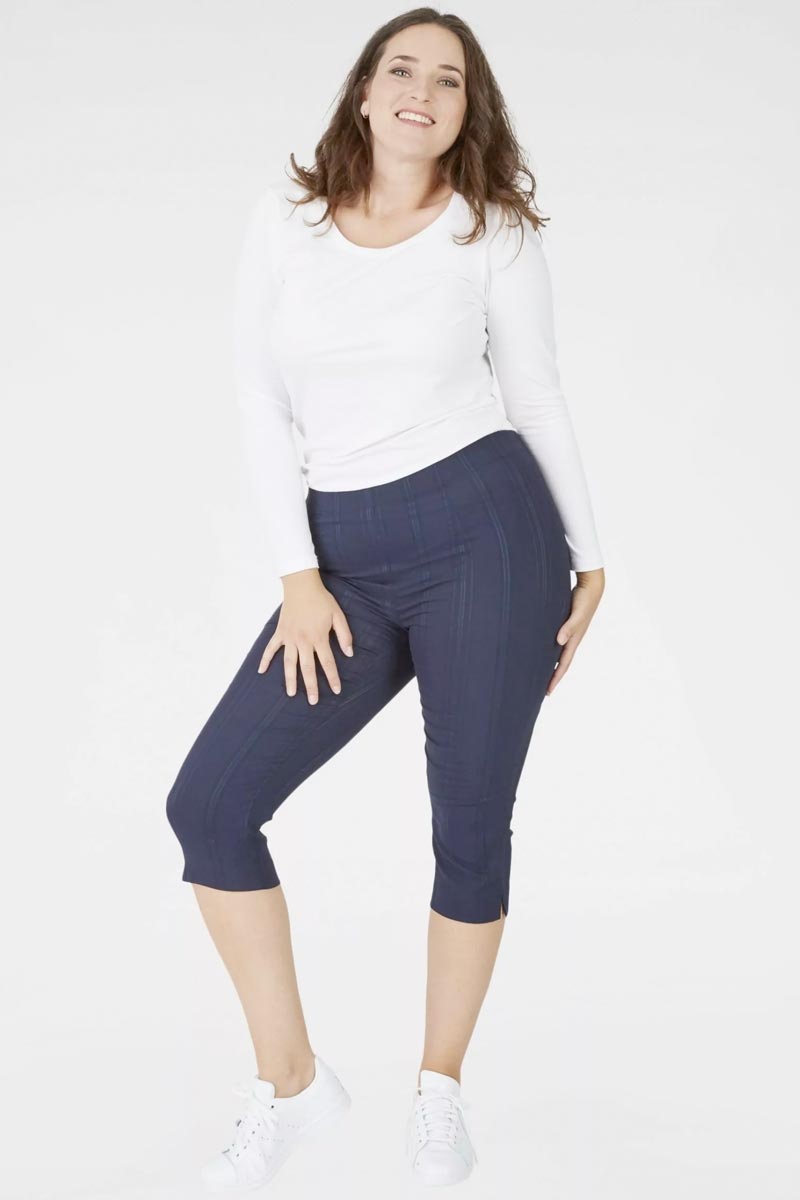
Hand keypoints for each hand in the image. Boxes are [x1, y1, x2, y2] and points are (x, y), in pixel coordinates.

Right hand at [257, 569, 353, 703]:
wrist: (301, 585)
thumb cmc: (321, 600)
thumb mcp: (338, 615)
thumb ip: (344, 635)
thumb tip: (349, 653)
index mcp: (319, 637)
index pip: (327, 662)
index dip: (332, 677)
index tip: (336, 690)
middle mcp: (303, 641)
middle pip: (307, 668)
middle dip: (310, 686)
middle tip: (312, 701)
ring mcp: (289, 638)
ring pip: (289, 663)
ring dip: (290, 679)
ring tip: (290, 694)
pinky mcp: (280, 632)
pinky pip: (270, 648)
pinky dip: (265, 660)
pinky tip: (261, 672)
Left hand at [546, 567, 604, 695]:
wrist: (592, 587)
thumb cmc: (584, 599)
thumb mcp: (577, 613)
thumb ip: (569, 626)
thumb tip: (560, 641)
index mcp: (574, 640)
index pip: (563, 664)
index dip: (555, 678)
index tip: (548, 691)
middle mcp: (572, 639)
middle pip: (561, 663)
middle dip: (553, 677)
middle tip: (544, 690)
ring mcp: (570, 633)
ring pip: (559, 654)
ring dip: (552, 665)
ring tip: (542, 675)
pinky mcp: (566, 626)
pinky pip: (557, 643)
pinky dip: (551, 651)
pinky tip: (543, 652)